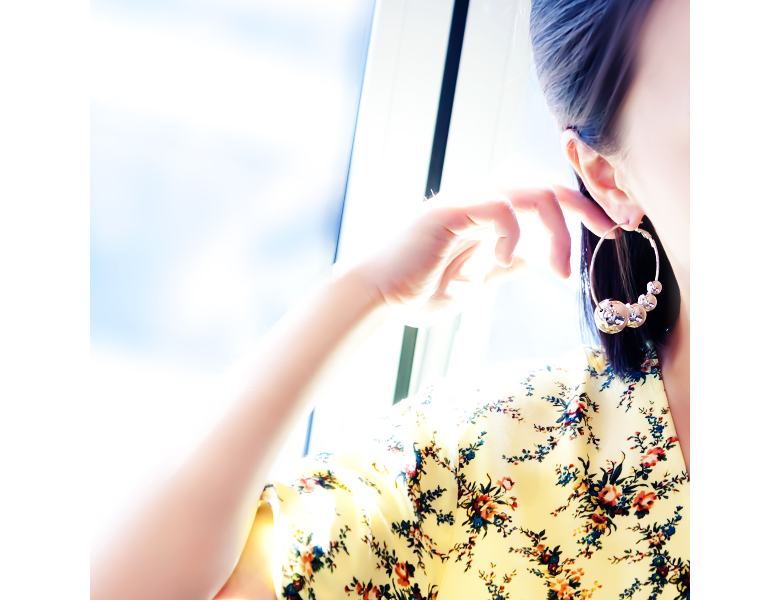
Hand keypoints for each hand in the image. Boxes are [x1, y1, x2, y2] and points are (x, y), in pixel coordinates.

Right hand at [344, 186, 613, 327]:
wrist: (375, 297)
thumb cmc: (417, 292)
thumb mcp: (474, 283)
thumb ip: (502, 266)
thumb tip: (533, 257)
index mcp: (485, 217)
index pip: (541, 198)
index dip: (578, 209)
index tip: (606, 232)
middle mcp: (477, 202)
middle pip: (545, 186)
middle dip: (583, 207)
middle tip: (609, 232)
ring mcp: (463, 203)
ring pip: (529, 193)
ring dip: (555, 231)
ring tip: (561, 270)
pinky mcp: (449, 211)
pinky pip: (499, 210)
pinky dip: (513, 236)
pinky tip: (503, 262)